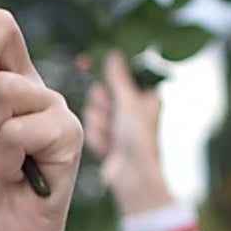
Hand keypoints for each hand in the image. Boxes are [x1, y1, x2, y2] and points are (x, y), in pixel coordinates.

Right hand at [90, 53, 171, 210]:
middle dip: (102, 104)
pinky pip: (91, 130)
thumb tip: (114, 54)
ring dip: (100, 124)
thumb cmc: (140, 140)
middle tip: (112, 114)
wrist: (132, 176)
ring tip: (113, 137)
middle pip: (102, 92)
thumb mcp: (129, 102)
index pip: (120, 74)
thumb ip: (119, 77)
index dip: (105, 72)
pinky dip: (98, 138)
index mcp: (144, 96)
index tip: (86, 61)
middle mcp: (131, 110)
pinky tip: (109, 148)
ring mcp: (118, 126)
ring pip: (93, 112)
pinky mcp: (107, 140)